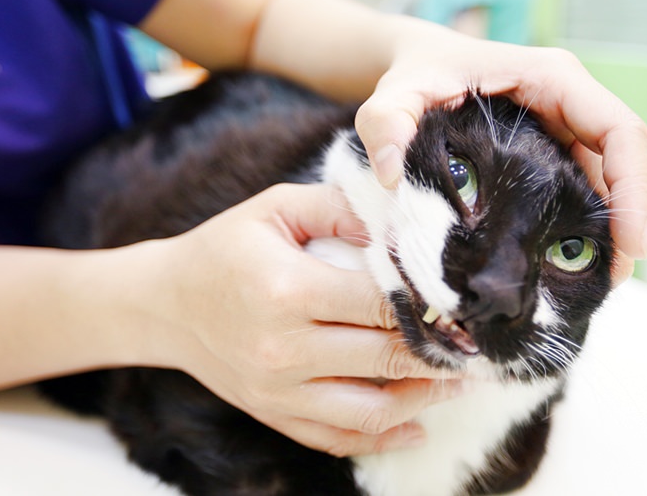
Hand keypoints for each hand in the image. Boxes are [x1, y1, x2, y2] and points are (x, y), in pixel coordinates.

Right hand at [146, 184, 463, 456]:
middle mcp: (284, 347)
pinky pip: (338, 438)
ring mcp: (278, 390)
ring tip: (462, 381)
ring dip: (426, 398)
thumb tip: (399, 228)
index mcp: (287, 288)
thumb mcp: (277, 207)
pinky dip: (383, 438)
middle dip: (442, 352)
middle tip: (480, 342)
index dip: (431, 304)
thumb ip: (341, 208)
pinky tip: (417, 426)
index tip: (466, 302)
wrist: (166, 304)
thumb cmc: (225, 248)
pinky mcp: (274, 413)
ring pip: (372, 409)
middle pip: (386, 358)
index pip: (381, 303)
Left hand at [355, 27, 646, 282]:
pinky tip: (559, 266)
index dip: (635, 188)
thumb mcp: (392, 94)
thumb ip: (385, 124)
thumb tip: (391, 176)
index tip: (633, 245)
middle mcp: (568, 103)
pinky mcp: (549, 151)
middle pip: (622, 163)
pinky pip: (577, 190)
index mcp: (552, 79)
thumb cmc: (414, 74)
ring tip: (590, 285)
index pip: (619, 130)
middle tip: (611, 281)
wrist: (416, 68)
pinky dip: (576, 227)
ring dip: (604, 232)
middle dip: (626, 222)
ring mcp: (562, 128)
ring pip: (603, 182)